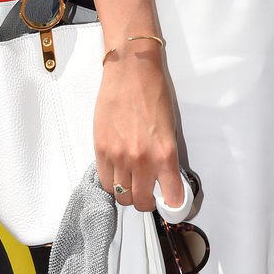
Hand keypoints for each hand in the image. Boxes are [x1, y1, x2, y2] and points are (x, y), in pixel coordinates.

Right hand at [95, 47, 182, 210]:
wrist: (130, 70)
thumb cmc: (154, 91)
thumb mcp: (170, 126)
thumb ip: (165, 155)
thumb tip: (164, 178)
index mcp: (165, 153)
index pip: (171, 197)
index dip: (172, 204)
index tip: (172, 204)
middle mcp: (142, 160)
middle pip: (141, 202)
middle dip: (147, 201)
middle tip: (149, 191)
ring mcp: (119, 157)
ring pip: (121, 195)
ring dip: (128, 193)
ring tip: (132, 180)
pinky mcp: (101, 150)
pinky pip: (105, 181)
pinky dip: (112, 182)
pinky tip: (118, 172)